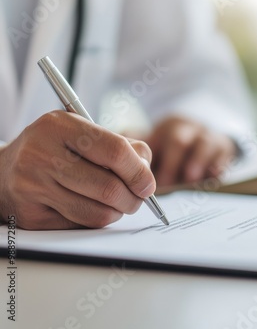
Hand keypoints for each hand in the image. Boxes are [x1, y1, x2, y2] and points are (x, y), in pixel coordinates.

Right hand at [0, 111, 155, 229]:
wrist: (3, 170)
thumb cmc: (55, 149)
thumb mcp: (83, 132)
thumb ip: (121, 146)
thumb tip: (146, 171)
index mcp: (59, 126)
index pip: (115, 152)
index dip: (139, 172)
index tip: (148, 184)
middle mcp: (42, 154)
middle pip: (109, 188)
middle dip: (134, 199)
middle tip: (138, 198)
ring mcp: (34, 186)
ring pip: (98, 212)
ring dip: (118, 212)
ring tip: (118, 203)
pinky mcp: (31, 214)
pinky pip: (81, 225)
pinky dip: (97, 219)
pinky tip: (93, 207)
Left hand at [146, 116, 236, 186]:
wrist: (206, 137)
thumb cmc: (174, 147)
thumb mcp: (156, 142)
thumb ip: (137, 151)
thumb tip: (117, 166)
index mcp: (166, 128)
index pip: (155, 141)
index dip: (149, 162)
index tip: (145, 181)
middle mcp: (188, 129)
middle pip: (178, 141)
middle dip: (171, 163)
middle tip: (166, 183)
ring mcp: (208, 137)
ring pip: (204, 144)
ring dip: (197, 161)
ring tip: (191, 177)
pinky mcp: (224, 148)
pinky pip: (223, 155)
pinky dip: (219, 165)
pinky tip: (215, 175)